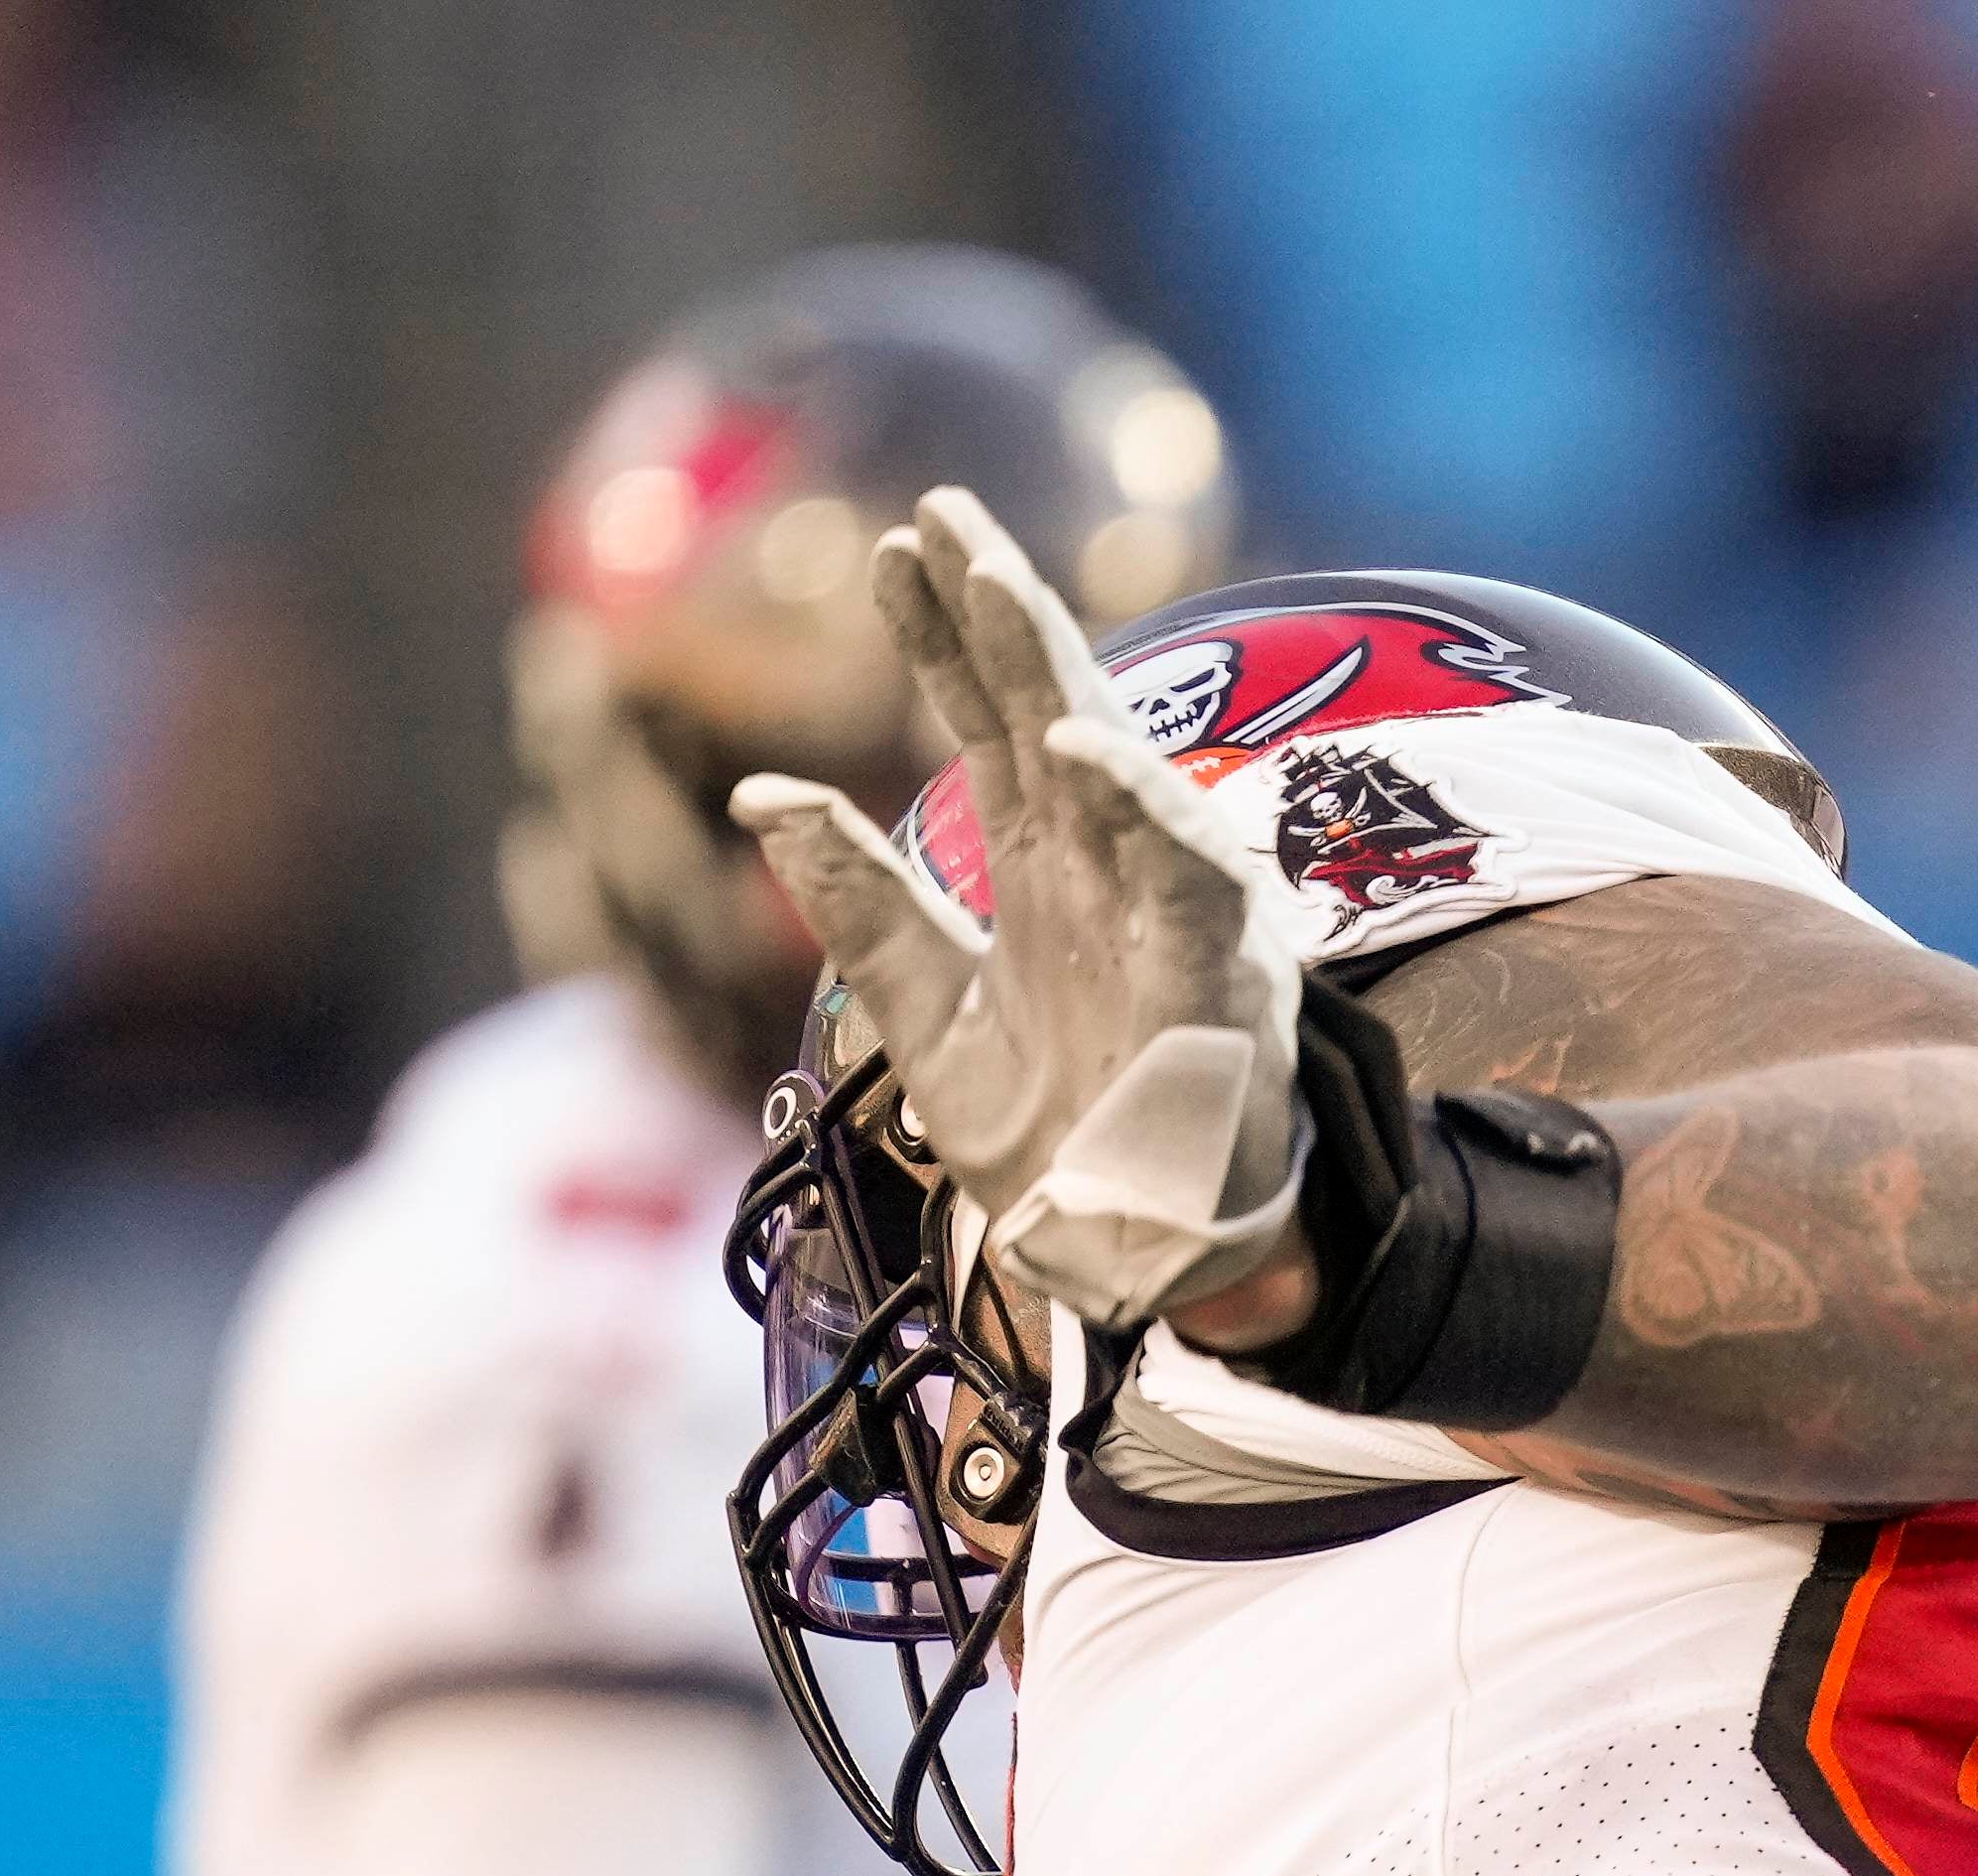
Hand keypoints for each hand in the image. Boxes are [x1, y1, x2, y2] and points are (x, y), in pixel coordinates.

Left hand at [727, 490, 1315, 1337]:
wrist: (1132, 1261)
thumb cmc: (1056, 1146)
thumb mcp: (924, 1017)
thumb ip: (861, 905)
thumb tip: (759, 792)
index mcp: (1041, 875)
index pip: (987, 727)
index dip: (941, 639)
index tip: (890, 550)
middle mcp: (1105, 874)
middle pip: (1048, 714)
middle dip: (998, 611)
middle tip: (940, 511)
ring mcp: (1165, 916)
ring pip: (1115, 766)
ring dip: (1056, 673)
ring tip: (995, 584)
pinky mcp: (1217, 978)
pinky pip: (1185, 877)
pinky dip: (1142, 810)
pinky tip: (1083, 751)